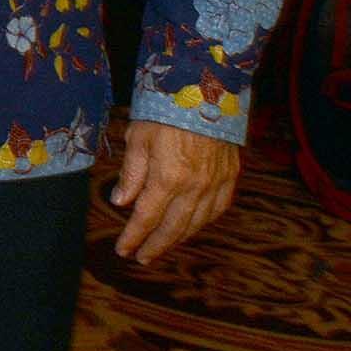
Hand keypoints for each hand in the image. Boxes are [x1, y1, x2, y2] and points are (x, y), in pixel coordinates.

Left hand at [111, 119, 238, 263]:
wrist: (205, 93)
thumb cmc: (164, 111)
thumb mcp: (137, 138)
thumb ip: (131, 174)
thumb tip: (120, 202)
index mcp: (168, 178)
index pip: (146, 218)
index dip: (133, 237)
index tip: (123, 250)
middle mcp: (195, 187)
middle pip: (172, 228)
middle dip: (155, 246)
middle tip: (141, 257)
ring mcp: (215, 184)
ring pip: (196, 223)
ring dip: (178, 238)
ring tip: (161, 246)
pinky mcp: (229, 177)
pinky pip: (217, 210)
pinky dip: (202, 223)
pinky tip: (191, 226)